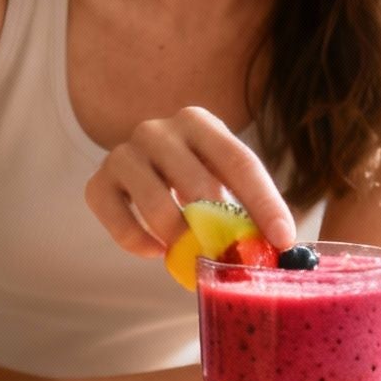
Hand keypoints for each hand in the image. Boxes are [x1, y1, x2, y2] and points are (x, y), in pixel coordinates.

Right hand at [83, 106, 294, 256]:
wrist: (142, 169)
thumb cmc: (194, 178)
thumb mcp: (225, 181)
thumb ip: (248, 209)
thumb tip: (282, 250)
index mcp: (198, 122)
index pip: (239, 162)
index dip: (265, 204)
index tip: (282, 240)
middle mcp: (156, 130)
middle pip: (197, 184)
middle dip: (219, 229)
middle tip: (233, 259)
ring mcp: (123, 154)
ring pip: (155, 203)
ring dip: (179, 237)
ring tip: (191, 253)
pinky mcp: (98, 183)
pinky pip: (118, 220)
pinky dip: (138, 241)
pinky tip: (156, 251)